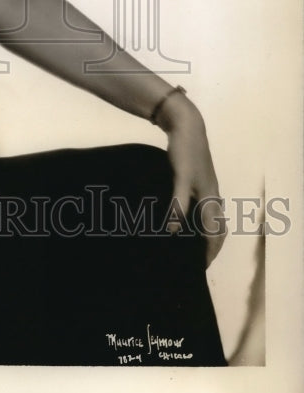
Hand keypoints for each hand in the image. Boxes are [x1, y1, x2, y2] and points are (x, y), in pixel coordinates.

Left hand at [157, 93, 226, 266]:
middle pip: (218, 227)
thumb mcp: (180, 178)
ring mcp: (207, 186)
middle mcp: (213, 194)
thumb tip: (174, 229)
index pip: (215, 233)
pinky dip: (200, 217)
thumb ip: (178, 203)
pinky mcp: (199, 178)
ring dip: (207, 232)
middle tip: (200, 261)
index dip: (209, 252)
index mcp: (211, 197)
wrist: (186, 125)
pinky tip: (186, 216)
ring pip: (212, 216)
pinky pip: (204, 205)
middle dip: (211, 246)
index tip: (201, 267)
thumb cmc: (184, 151)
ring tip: (194, 244)